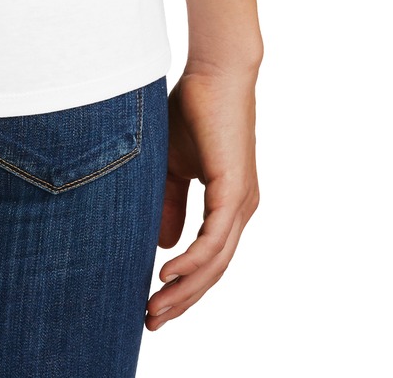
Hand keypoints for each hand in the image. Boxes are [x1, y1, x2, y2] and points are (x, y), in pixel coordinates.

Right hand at [146, 62, 260, 330]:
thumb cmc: (193, 109)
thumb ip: (170, 203)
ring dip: (185, 290)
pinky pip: (215, 239)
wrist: (214, 71)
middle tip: (151, 321)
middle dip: (182, 300)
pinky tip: (168, 274)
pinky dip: (192, 261)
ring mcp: (241, 203)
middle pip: (213, 271)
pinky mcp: (235, 191)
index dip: (183, 285)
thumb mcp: (172, 165)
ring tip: (155, 308)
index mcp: (228, 204)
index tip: (154, 305)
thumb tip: (164, 246)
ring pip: (215, 263)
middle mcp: (240, 210)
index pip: (208, 258)